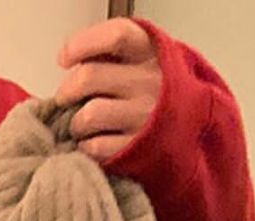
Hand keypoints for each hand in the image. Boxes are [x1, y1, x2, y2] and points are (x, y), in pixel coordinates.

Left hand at [55, 18, 161, 161]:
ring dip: (76, 122)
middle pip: (89, 77)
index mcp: (150, 52)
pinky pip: (95, 146)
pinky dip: (86, 146)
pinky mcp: (136, 149)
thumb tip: (68, 60)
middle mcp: (150, 82)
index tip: (64, 58)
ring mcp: (144, 116)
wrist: (190, 128)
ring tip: (82, 125)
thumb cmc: (154, 91)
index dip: (82, 45)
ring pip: (89, 115)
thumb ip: (111, 54)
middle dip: (67, 90)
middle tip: (66, 98)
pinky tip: (93, 142)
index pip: (115, 36)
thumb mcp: (143, 60)